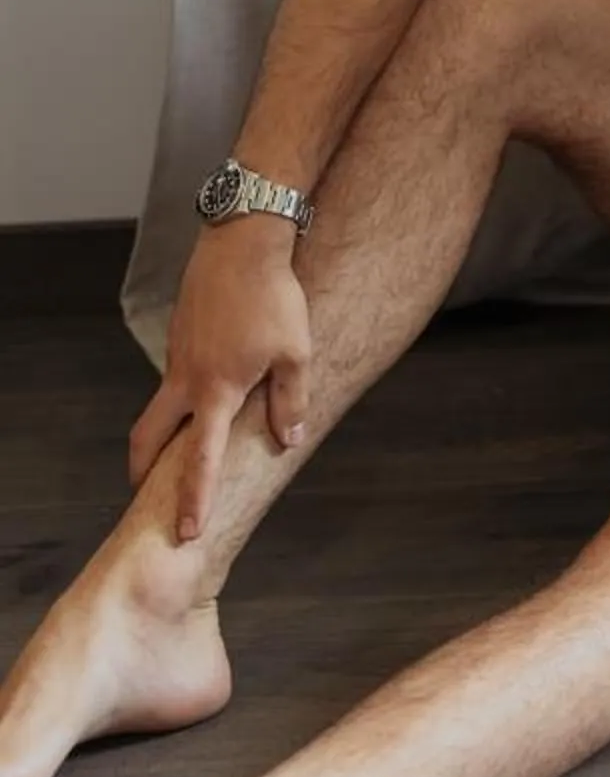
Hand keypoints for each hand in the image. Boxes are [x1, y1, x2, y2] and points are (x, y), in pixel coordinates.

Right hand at [128, 221, 313, 541]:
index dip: (193, 498)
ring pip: (161, 406)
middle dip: (145, 471)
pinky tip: (208, 396)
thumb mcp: (297, 353)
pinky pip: (177, 378)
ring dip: (164, 432)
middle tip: (148, 497)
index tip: (187, 530)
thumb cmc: (274, 299)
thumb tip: (288, 440)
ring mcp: (177, 357)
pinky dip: (183, 398)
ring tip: (182, 452)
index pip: (199, 459)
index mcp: (216, 391)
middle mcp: (186, 379)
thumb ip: (291, 402)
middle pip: (150, 437)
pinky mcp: (180, 338)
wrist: (241, 245)